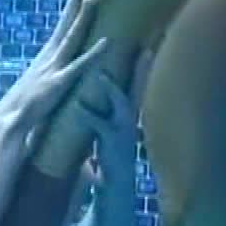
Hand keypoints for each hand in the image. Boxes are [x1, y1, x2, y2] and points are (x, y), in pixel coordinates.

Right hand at [0, 0, 108, 138]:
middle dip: (74, 1)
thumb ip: (44, 76)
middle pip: (64, 24)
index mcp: (44, 58)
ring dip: (82, 18)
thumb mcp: (35, 87)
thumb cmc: (21, 109)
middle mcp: (47, 58)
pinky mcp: (58, 84)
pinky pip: (79, 66)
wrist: (7, 121)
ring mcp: (52, 69)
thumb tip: (49, 72)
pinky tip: (107, 42)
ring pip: (71, 38)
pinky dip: (93, 54)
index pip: (60, 29)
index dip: (70, 10)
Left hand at [75, 50, 155, 188]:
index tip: (147, 42)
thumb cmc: (110, 152)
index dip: (143, 64)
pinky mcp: (110, 142)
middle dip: (141, 68)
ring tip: (101, 74)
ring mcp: (123, 129)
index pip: (138, 82)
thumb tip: (101, 90)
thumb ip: (108, 110)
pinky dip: (89, 115)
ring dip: (112, 89)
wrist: (115, 183)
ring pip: (121, 104)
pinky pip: (99, 126)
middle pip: (137, 86)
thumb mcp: (111, 127)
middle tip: (143, 47)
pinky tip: (78, 106)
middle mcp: (130, 117)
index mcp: (129, 112)